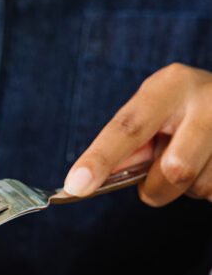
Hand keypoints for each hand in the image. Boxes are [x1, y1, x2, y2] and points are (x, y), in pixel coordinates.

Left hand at [63, 63, 211, 205]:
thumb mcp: (153, 111)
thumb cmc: (184, 109)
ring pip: (201, 186)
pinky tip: (209, 165)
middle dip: (157, 187)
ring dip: (187, 189)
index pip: (128, 127)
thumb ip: (127, 144)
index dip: (100, 159)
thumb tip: (92, 178)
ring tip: (194, 161)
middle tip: (154, 181)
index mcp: (171, 85)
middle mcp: (208, 100)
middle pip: (175, 169)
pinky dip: (207, 189)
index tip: (76, 185)